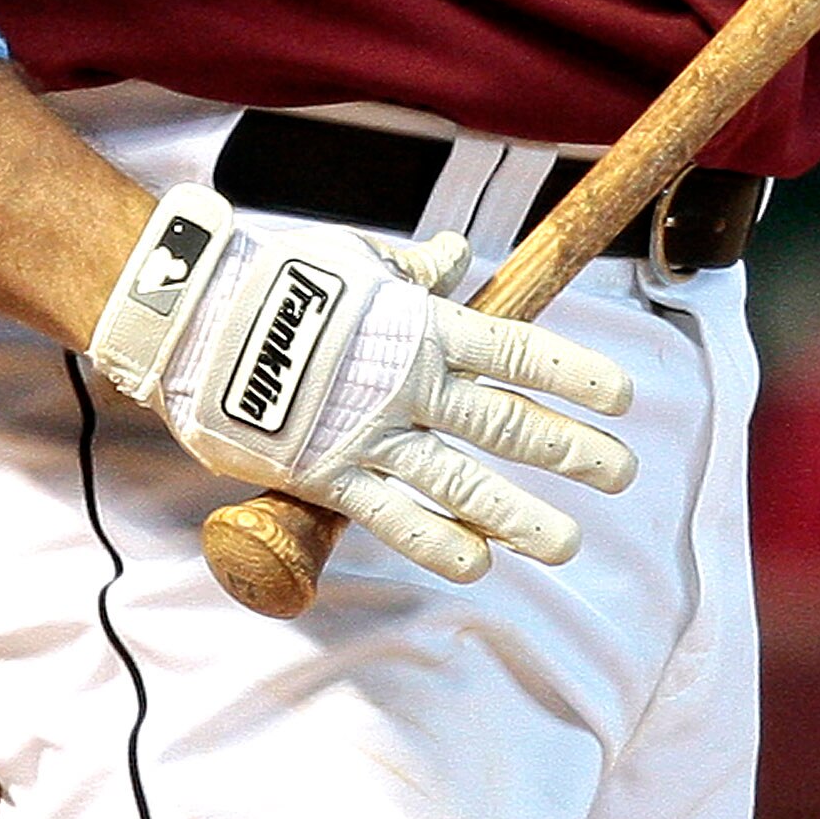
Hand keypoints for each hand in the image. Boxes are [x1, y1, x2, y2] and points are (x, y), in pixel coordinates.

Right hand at [88, 185, 634, 583]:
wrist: (197, 317)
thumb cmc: (278, 279)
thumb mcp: (355, 259)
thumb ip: (414, 269)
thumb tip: (459, 257)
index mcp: (420, 323)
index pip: (515, 348)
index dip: (572, 373)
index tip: (622, 396)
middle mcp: (408, 381)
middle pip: (505, 420)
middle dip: (569, 448)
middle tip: (622, 472)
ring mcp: (371, 432)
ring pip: (461, 480)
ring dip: (520, 514)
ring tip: (569, 541)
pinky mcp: (328, 472)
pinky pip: (391, 514)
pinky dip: (436, 540)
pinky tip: (477, 561)